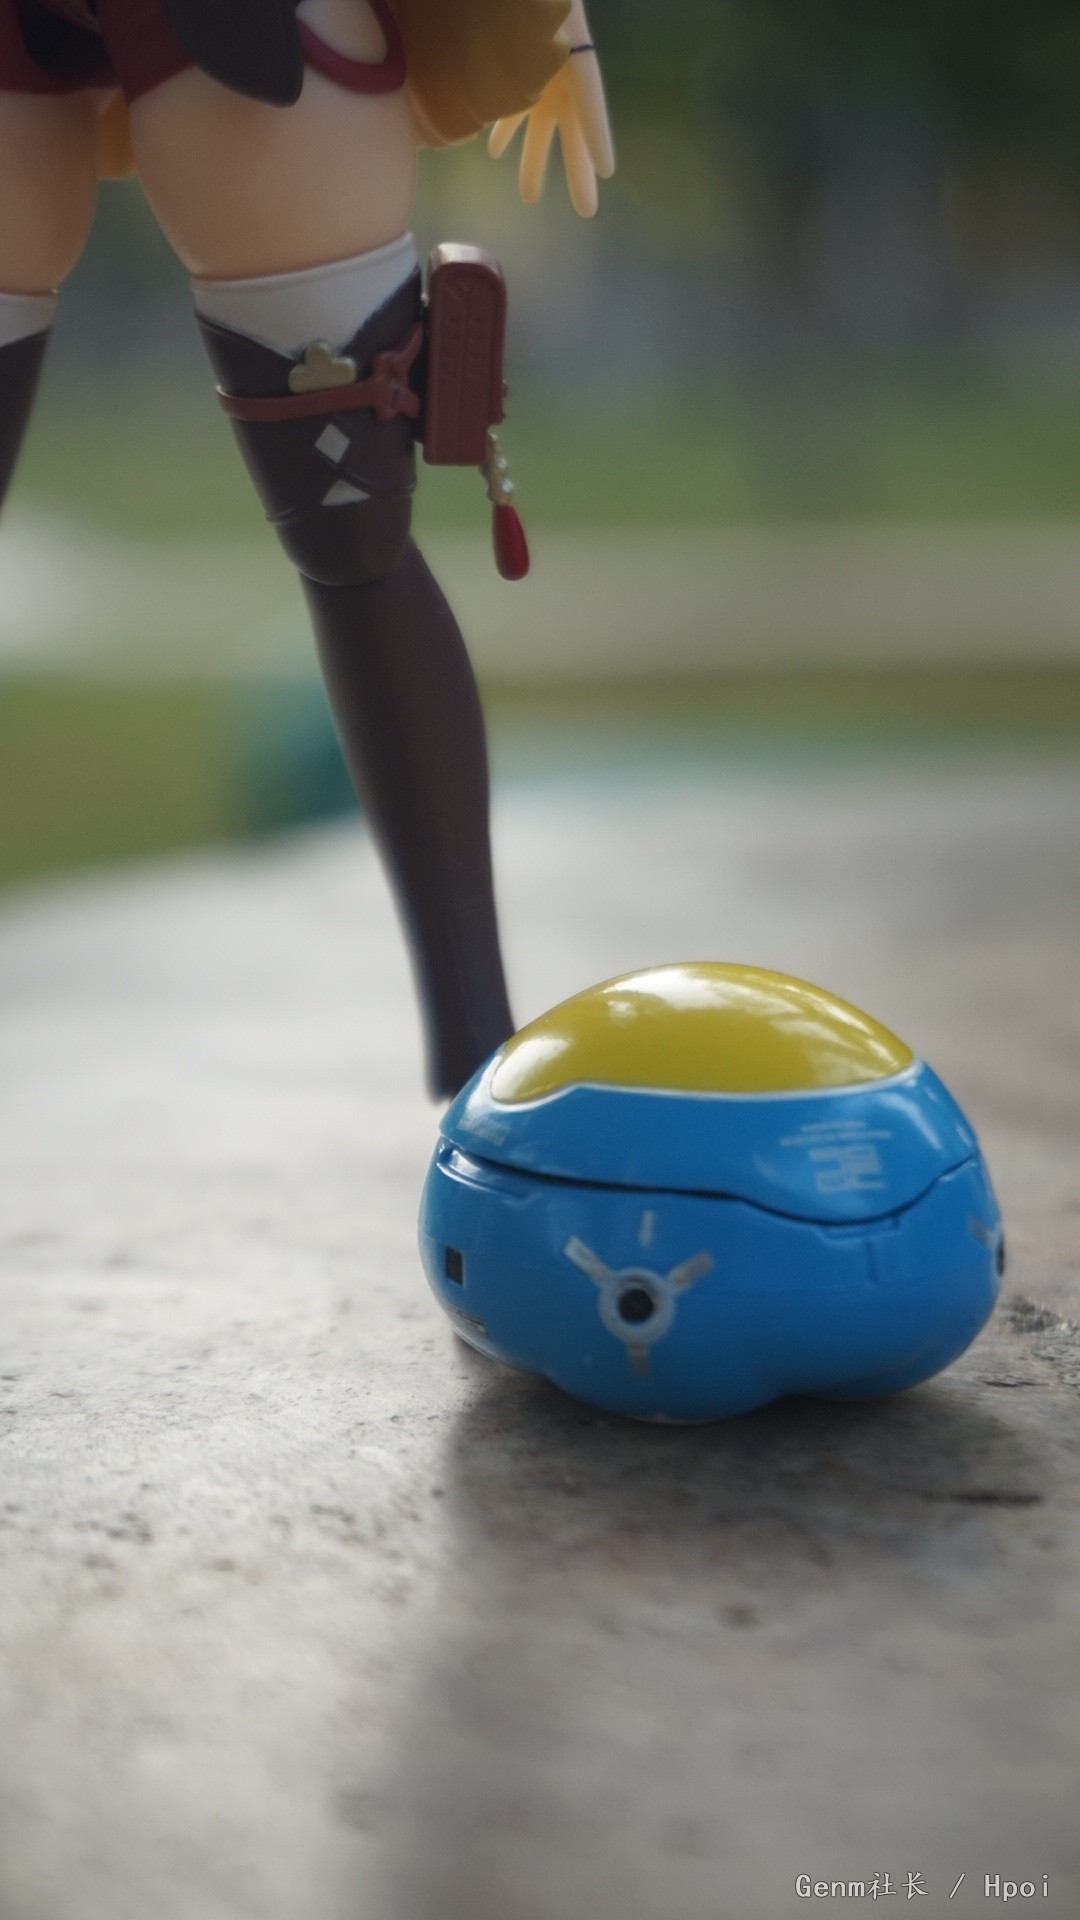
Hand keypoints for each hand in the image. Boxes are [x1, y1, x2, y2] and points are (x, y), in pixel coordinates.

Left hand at [487, 1, 613, 217]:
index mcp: (575, 57)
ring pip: (539, 127)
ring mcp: (538, 75)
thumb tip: (543, 63)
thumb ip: (551, 23)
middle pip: (574, 130)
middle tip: (586, 211)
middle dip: (577, 171)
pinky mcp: (513, 69)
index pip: (592, 101)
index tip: (607, 169)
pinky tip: (492, 151)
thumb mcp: (551, 8)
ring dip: (533, 161)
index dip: (598, 134)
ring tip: (529, 197)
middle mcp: (561, 73)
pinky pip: (510, 106)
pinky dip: (502, 129)